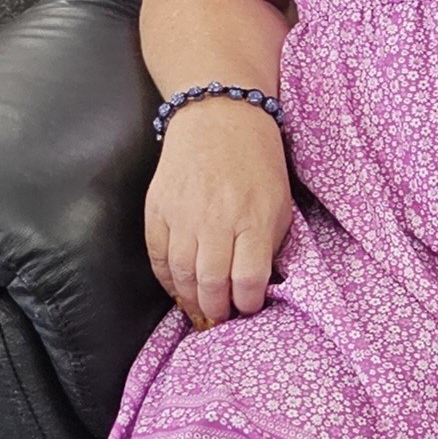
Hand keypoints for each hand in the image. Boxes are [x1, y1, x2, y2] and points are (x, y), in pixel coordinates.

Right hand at [145, 98, 292, 329]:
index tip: (250, 309)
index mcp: (253, 219)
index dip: (248, 303)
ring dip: (191, 301)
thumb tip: (260, 283)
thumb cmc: (257, 163)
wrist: (219, 117)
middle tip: (223, 320)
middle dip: (218, 310)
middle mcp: (216, 220)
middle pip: (212, 283)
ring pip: (182, 274)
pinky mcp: (157, 208)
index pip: (248, 278)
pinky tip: (178, 289)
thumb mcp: (280, 203)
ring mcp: (182, 215)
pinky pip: (157, 255)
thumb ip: (271, 243)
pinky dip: (166, 279)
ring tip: (202, 312)